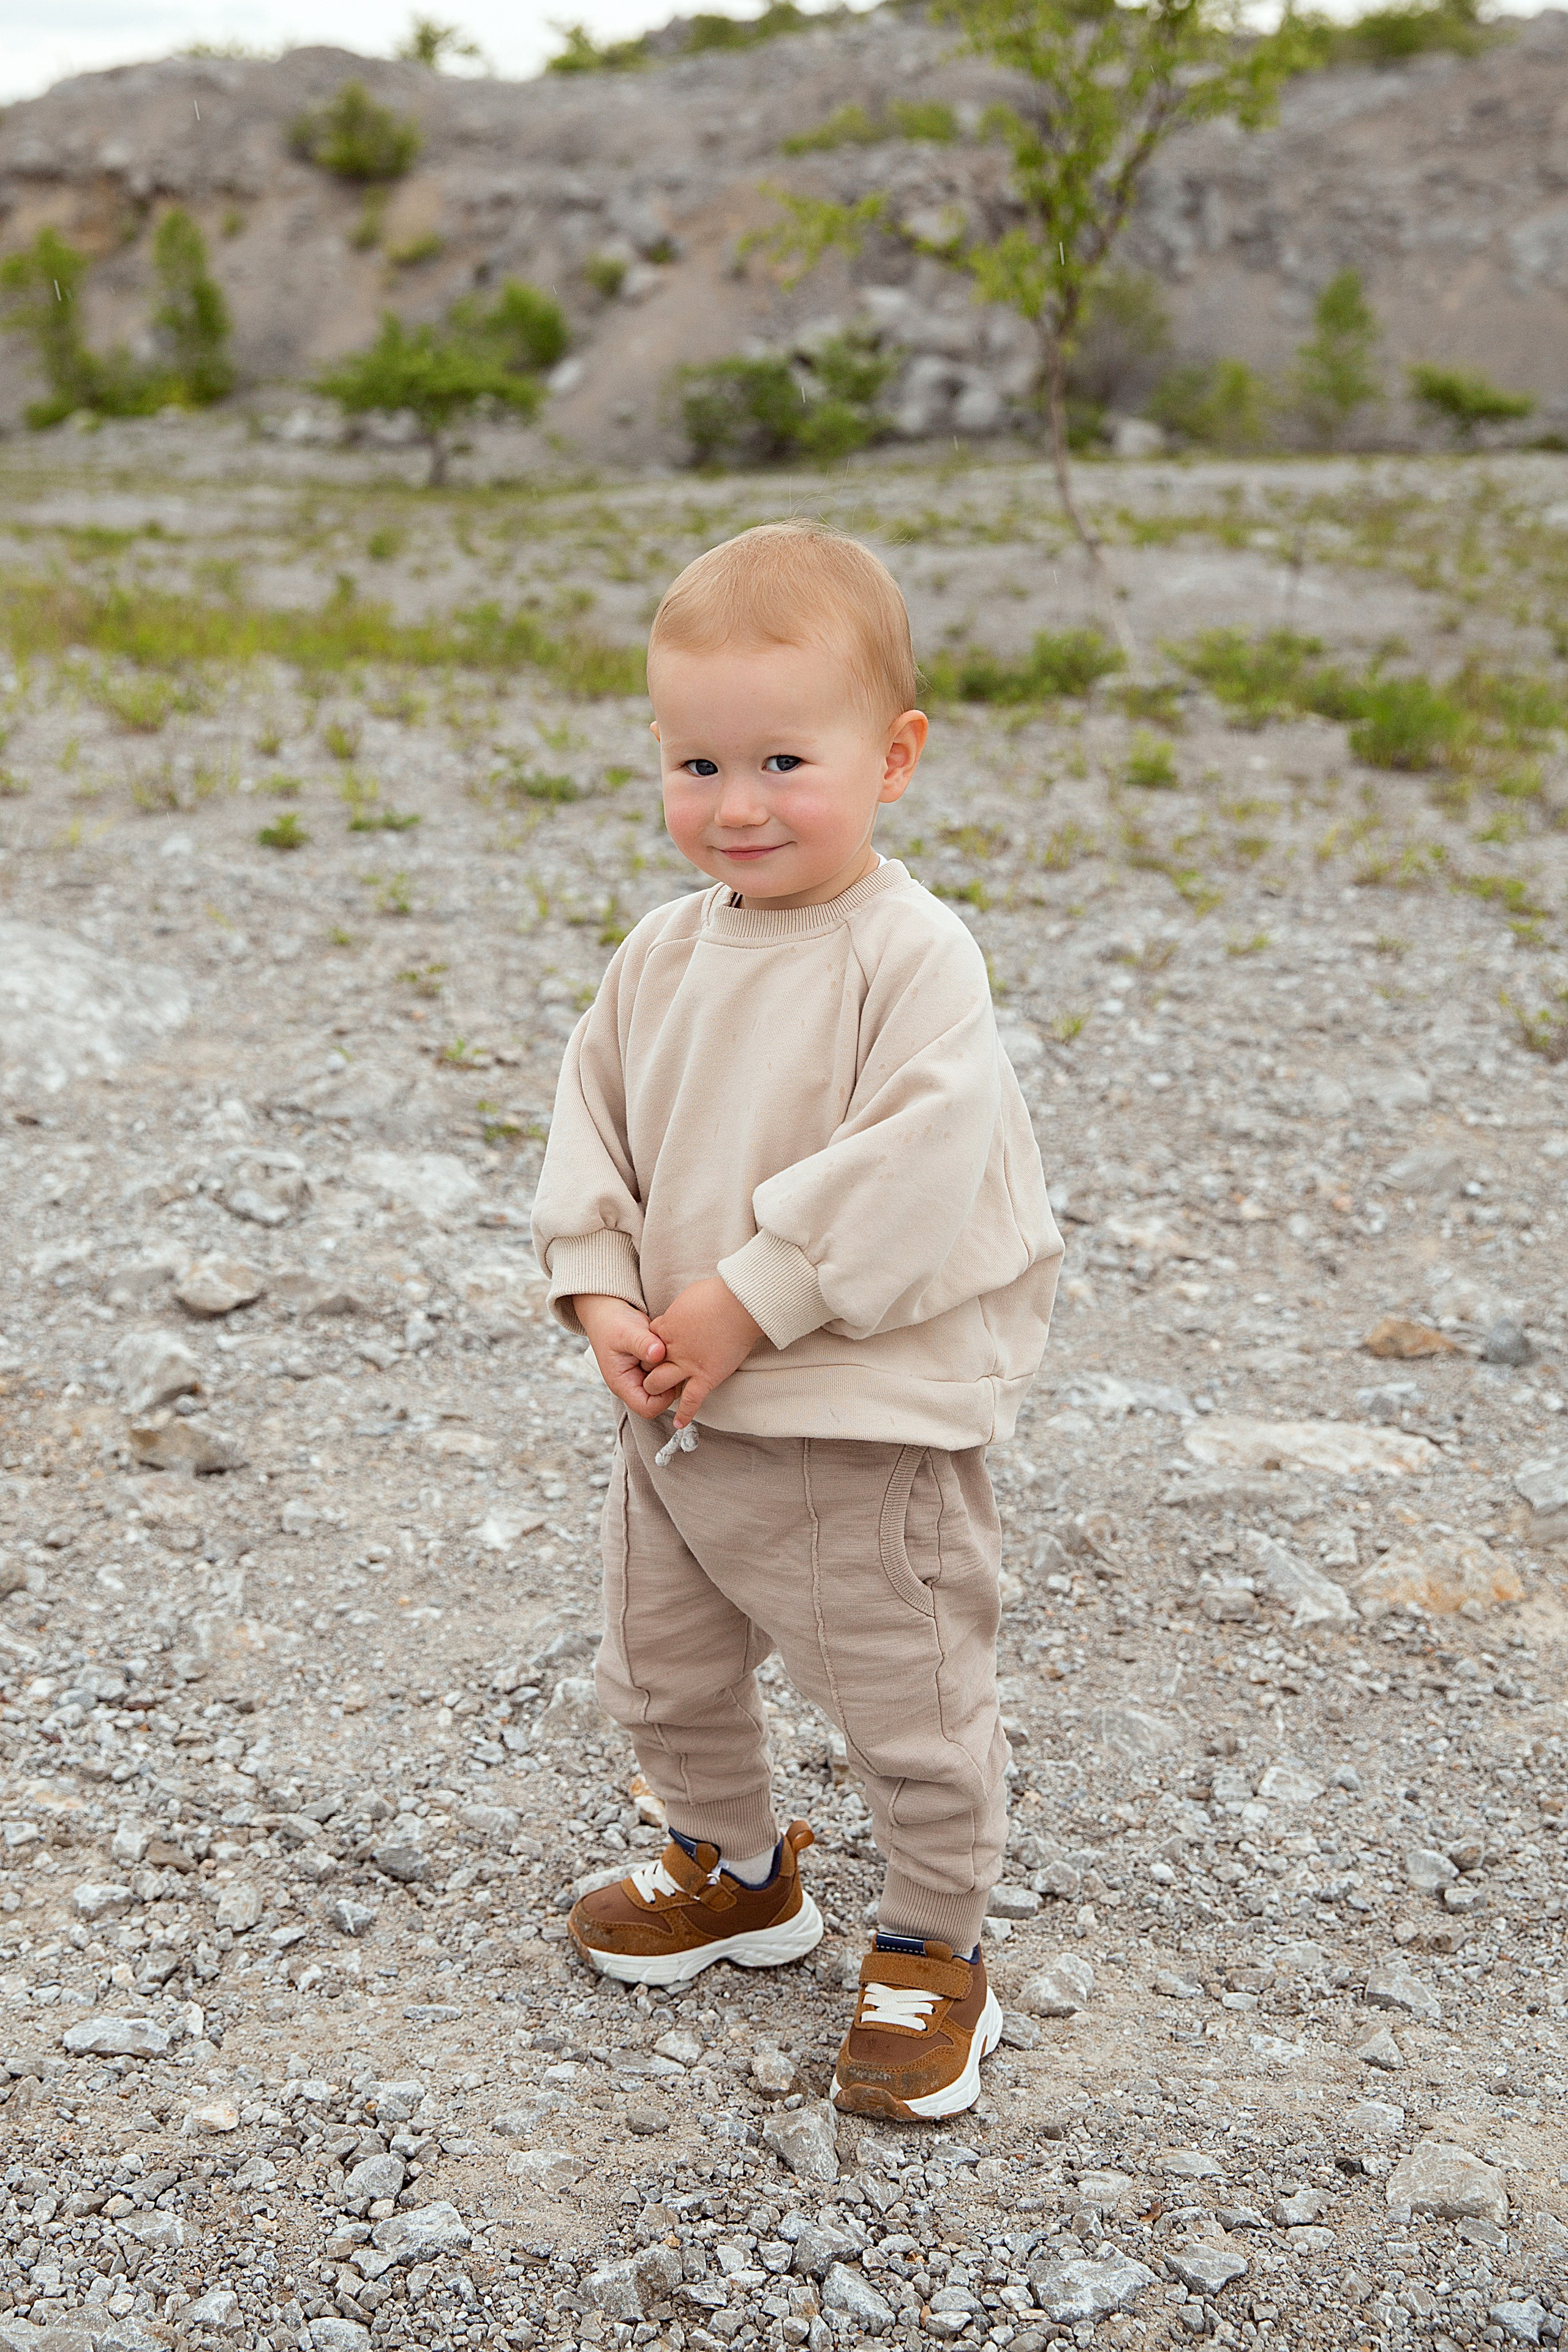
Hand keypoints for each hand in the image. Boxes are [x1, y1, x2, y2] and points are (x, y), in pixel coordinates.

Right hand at [574, 1294, 667, 1419]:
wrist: (609, 1311)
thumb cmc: (612, 1323)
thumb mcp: (625, 1332)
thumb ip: (641, 1344)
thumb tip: (658, 1353)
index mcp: (623, 1384)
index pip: (648, 1408)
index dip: (662, 1396)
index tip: (666, 1372)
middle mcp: (635, 1384)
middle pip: (662, 1399)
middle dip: (670, 1380)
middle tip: (668, 1356)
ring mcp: (645, 1376)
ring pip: (669, 1384)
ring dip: (673, 1368)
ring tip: (666, 1348)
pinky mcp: (653, 1366)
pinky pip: (670, 1370)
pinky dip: (673, 1359)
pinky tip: (668, 1344)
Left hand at [645, 1277, 761, 1427]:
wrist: (739, 1304)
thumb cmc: (718, 1295)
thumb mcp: (690, 1296)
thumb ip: (682, 1310)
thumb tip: (686, 1312)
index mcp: (667, 1326)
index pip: (649, 1341)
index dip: (653, 1346)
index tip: (661, 1348)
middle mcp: (672, 1348)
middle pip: (648, 1364)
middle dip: (650, 1368)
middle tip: (658, 1370)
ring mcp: (687, 1364)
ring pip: (659, 1383)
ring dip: (658, 1388)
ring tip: (662, 1393)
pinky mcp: (706, 1377)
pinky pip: (691, 1400)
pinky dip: (684, 1414)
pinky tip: (679, 1424)